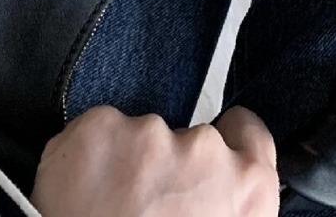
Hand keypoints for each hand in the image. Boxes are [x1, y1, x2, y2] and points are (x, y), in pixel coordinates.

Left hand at [29, 105, 278, 216]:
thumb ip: (224, 207)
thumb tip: (212, 198)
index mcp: (246, 188)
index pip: (249, 133)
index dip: (231, 140)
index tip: (213, 153)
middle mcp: (204, 151)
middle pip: (189, 137)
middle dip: (169, 165)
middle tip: (148, 211)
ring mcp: (150, 134)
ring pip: (141, 135)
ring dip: (128, 163)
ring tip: (113, 211)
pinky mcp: (100, 128)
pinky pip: (100, 132)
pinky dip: (91, 158)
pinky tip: (86, 196)